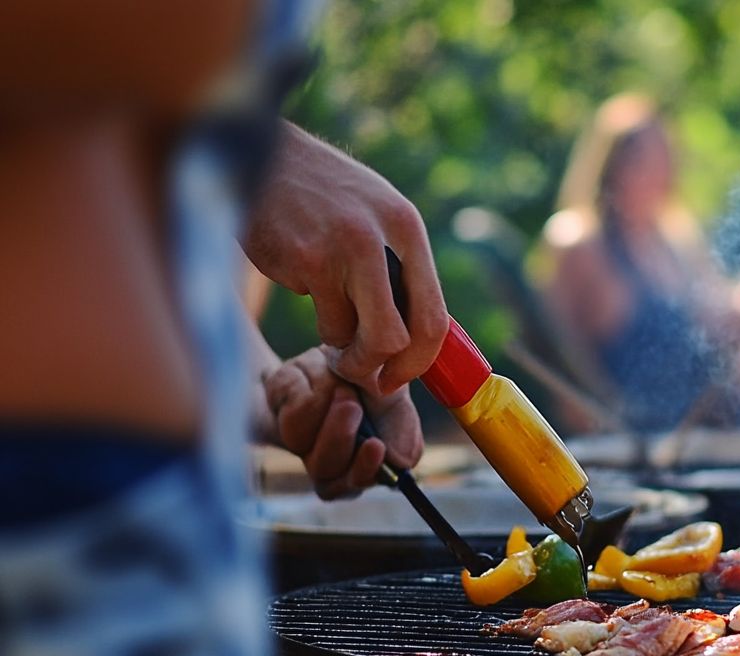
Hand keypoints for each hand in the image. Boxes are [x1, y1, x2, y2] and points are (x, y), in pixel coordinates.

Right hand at [242, 122, 448, 393]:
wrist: (262, 154)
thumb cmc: (322, 194)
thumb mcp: (376, 216)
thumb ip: (400, 267)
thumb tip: (417, 336)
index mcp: (406, 228)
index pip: (434, 316)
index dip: (420, 360)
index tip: (399, 375)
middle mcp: (380, 239)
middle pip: (396, 338)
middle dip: (378, 367)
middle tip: (361, 370)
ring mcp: (342, 250)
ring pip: (352, 337)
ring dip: (339, 342)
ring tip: (327, 313)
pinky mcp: (304, 261)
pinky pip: (320, 319)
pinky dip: (314, 316)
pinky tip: (302, 279)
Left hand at [261, 346, 423, 499]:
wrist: (330, 343)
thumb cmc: (365, 373)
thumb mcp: (393, 393)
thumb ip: (402, 426)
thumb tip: (403, 461)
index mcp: (360, 462)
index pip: (355, 484)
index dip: (364, 471)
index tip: (375, 446)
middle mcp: (326, 460)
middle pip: (324, 470)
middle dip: (339, 434)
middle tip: (350, 401)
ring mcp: (295, 441)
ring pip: (299, 439)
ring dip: (323, 397)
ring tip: (336, 377)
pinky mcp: (269, 417)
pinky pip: (284, 406)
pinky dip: (304, 380)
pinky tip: (312, 370)